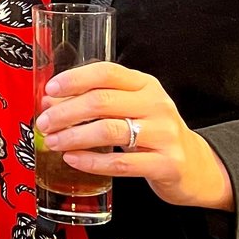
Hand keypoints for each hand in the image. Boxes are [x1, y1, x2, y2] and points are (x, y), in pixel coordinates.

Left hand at [36, 61, 233, 210]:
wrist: (194, 166)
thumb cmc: (154, 133)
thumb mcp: (131, 108)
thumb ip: (98, 101)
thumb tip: (51, 102)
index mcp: (145, 85)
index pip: (106, 72)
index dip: (75, 79)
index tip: (50, 90)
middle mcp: (156, 105)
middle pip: (102, 101)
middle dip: (66, 112)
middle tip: (44, 121)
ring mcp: (164, 134)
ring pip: (109, 131)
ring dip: (74, 136)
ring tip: (53, 141)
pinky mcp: (166, 164)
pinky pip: (121, 163)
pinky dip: (92, 161)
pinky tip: (73, 159)